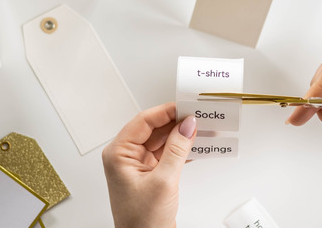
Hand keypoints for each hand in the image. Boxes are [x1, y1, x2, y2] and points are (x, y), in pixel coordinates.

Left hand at [102, 102, 196, 227]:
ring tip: (202, 128)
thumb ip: (177, 149)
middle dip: (177, 122)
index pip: (143, 122)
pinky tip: (198, 146)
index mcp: (119, 154)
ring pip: (163, 141)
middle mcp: (127, 157)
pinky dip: (183, 149)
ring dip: (182, 136)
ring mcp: (140, 166)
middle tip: (198, 115)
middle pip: (154, 129)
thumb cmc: (141, 222)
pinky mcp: (152, 174)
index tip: (186, 106)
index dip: (166, 111)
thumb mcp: (163, 181)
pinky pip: (168, 154)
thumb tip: (187, 125)